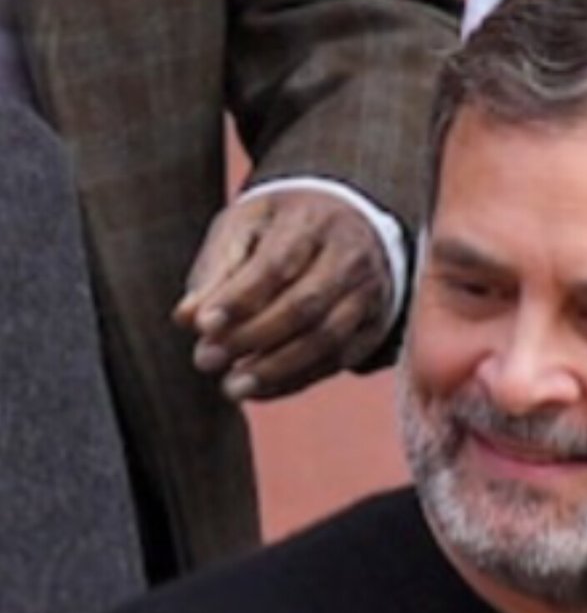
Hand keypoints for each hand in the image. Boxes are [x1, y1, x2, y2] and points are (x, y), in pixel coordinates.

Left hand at [174, 189, 392, 401]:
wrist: (350, 226)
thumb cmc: (283, 228)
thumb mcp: (246, 227)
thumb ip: (216, 271)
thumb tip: (187, 319)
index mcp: (311, 222)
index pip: (276, 265)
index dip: (240, 299)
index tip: (203, 327)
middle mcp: (348, 258)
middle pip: (304, 306)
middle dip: (252, 338)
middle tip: (206, 361)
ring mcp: (368, 295)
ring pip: (326, 340)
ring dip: (276, 369)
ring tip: (232, 388)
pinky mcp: (374, 327)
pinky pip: (338, 361)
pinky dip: (296, 379)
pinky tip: (261, 390)